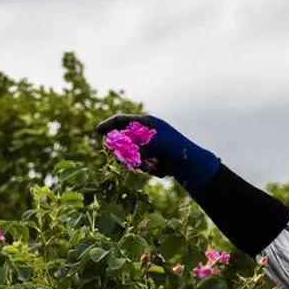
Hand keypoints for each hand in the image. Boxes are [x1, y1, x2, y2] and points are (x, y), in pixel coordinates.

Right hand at [94, 114, 220, 191]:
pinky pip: (137, 163)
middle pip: (123, 138)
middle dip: (121, 148)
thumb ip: (139, 149)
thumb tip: (126, 156)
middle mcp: (144, 133)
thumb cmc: (175, 149)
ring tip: (152, 164)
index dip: (109, 125)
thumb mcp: (156, 146)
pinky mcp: (147, 157)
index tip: (98, 131)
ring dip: (136, 161)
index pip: (122, 120)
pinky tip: (159, 168)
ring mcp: (144, 145)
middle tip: (123, 156)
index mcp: (147, 123)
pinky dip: (145, 167)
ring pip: (129, 154)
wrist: (189, 162)